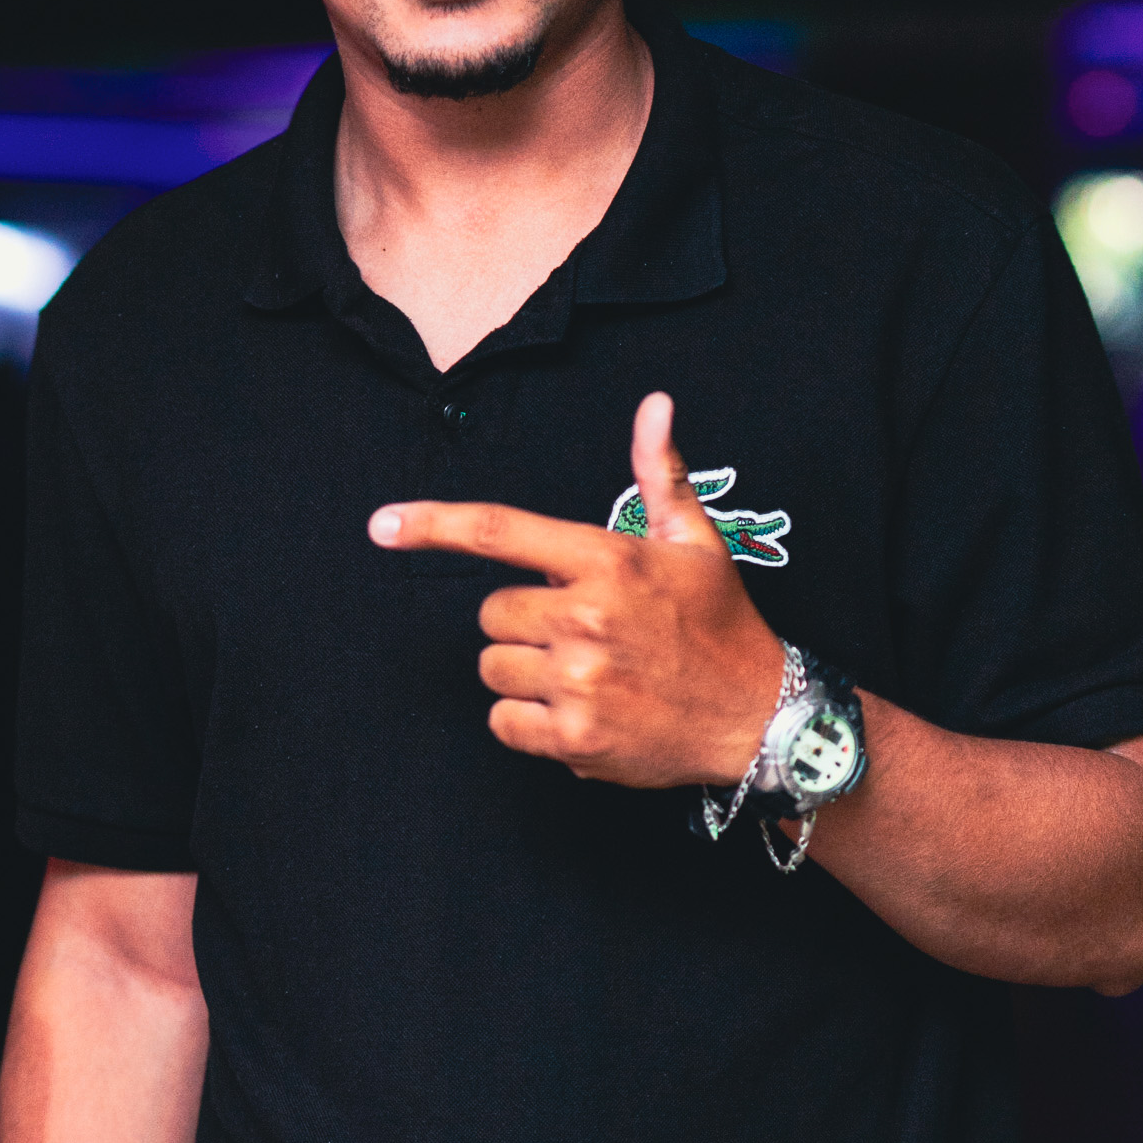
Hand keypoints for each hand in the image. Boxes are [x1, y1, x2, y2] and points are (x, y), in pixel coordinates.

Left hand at [369, 391, 784, 785]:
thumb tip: (655, 404)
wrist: (760, 716)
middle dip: (524, 619)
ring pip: (494, 667)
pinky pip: (503, 722)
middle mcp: (586, 618)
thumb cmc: (720, 622)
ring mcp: (579, 681)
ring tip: (587, 673)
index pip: (501, 533)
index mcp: (607, 560)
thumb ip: (660, 473)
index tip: (382, 526)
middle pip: (492, 611)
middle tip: (581, 630)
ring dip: (526, 671)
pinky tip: (578, 712)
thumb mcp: (697, 541)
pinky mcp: (574, 738)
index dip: (433, 525)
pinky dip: (528, 721)